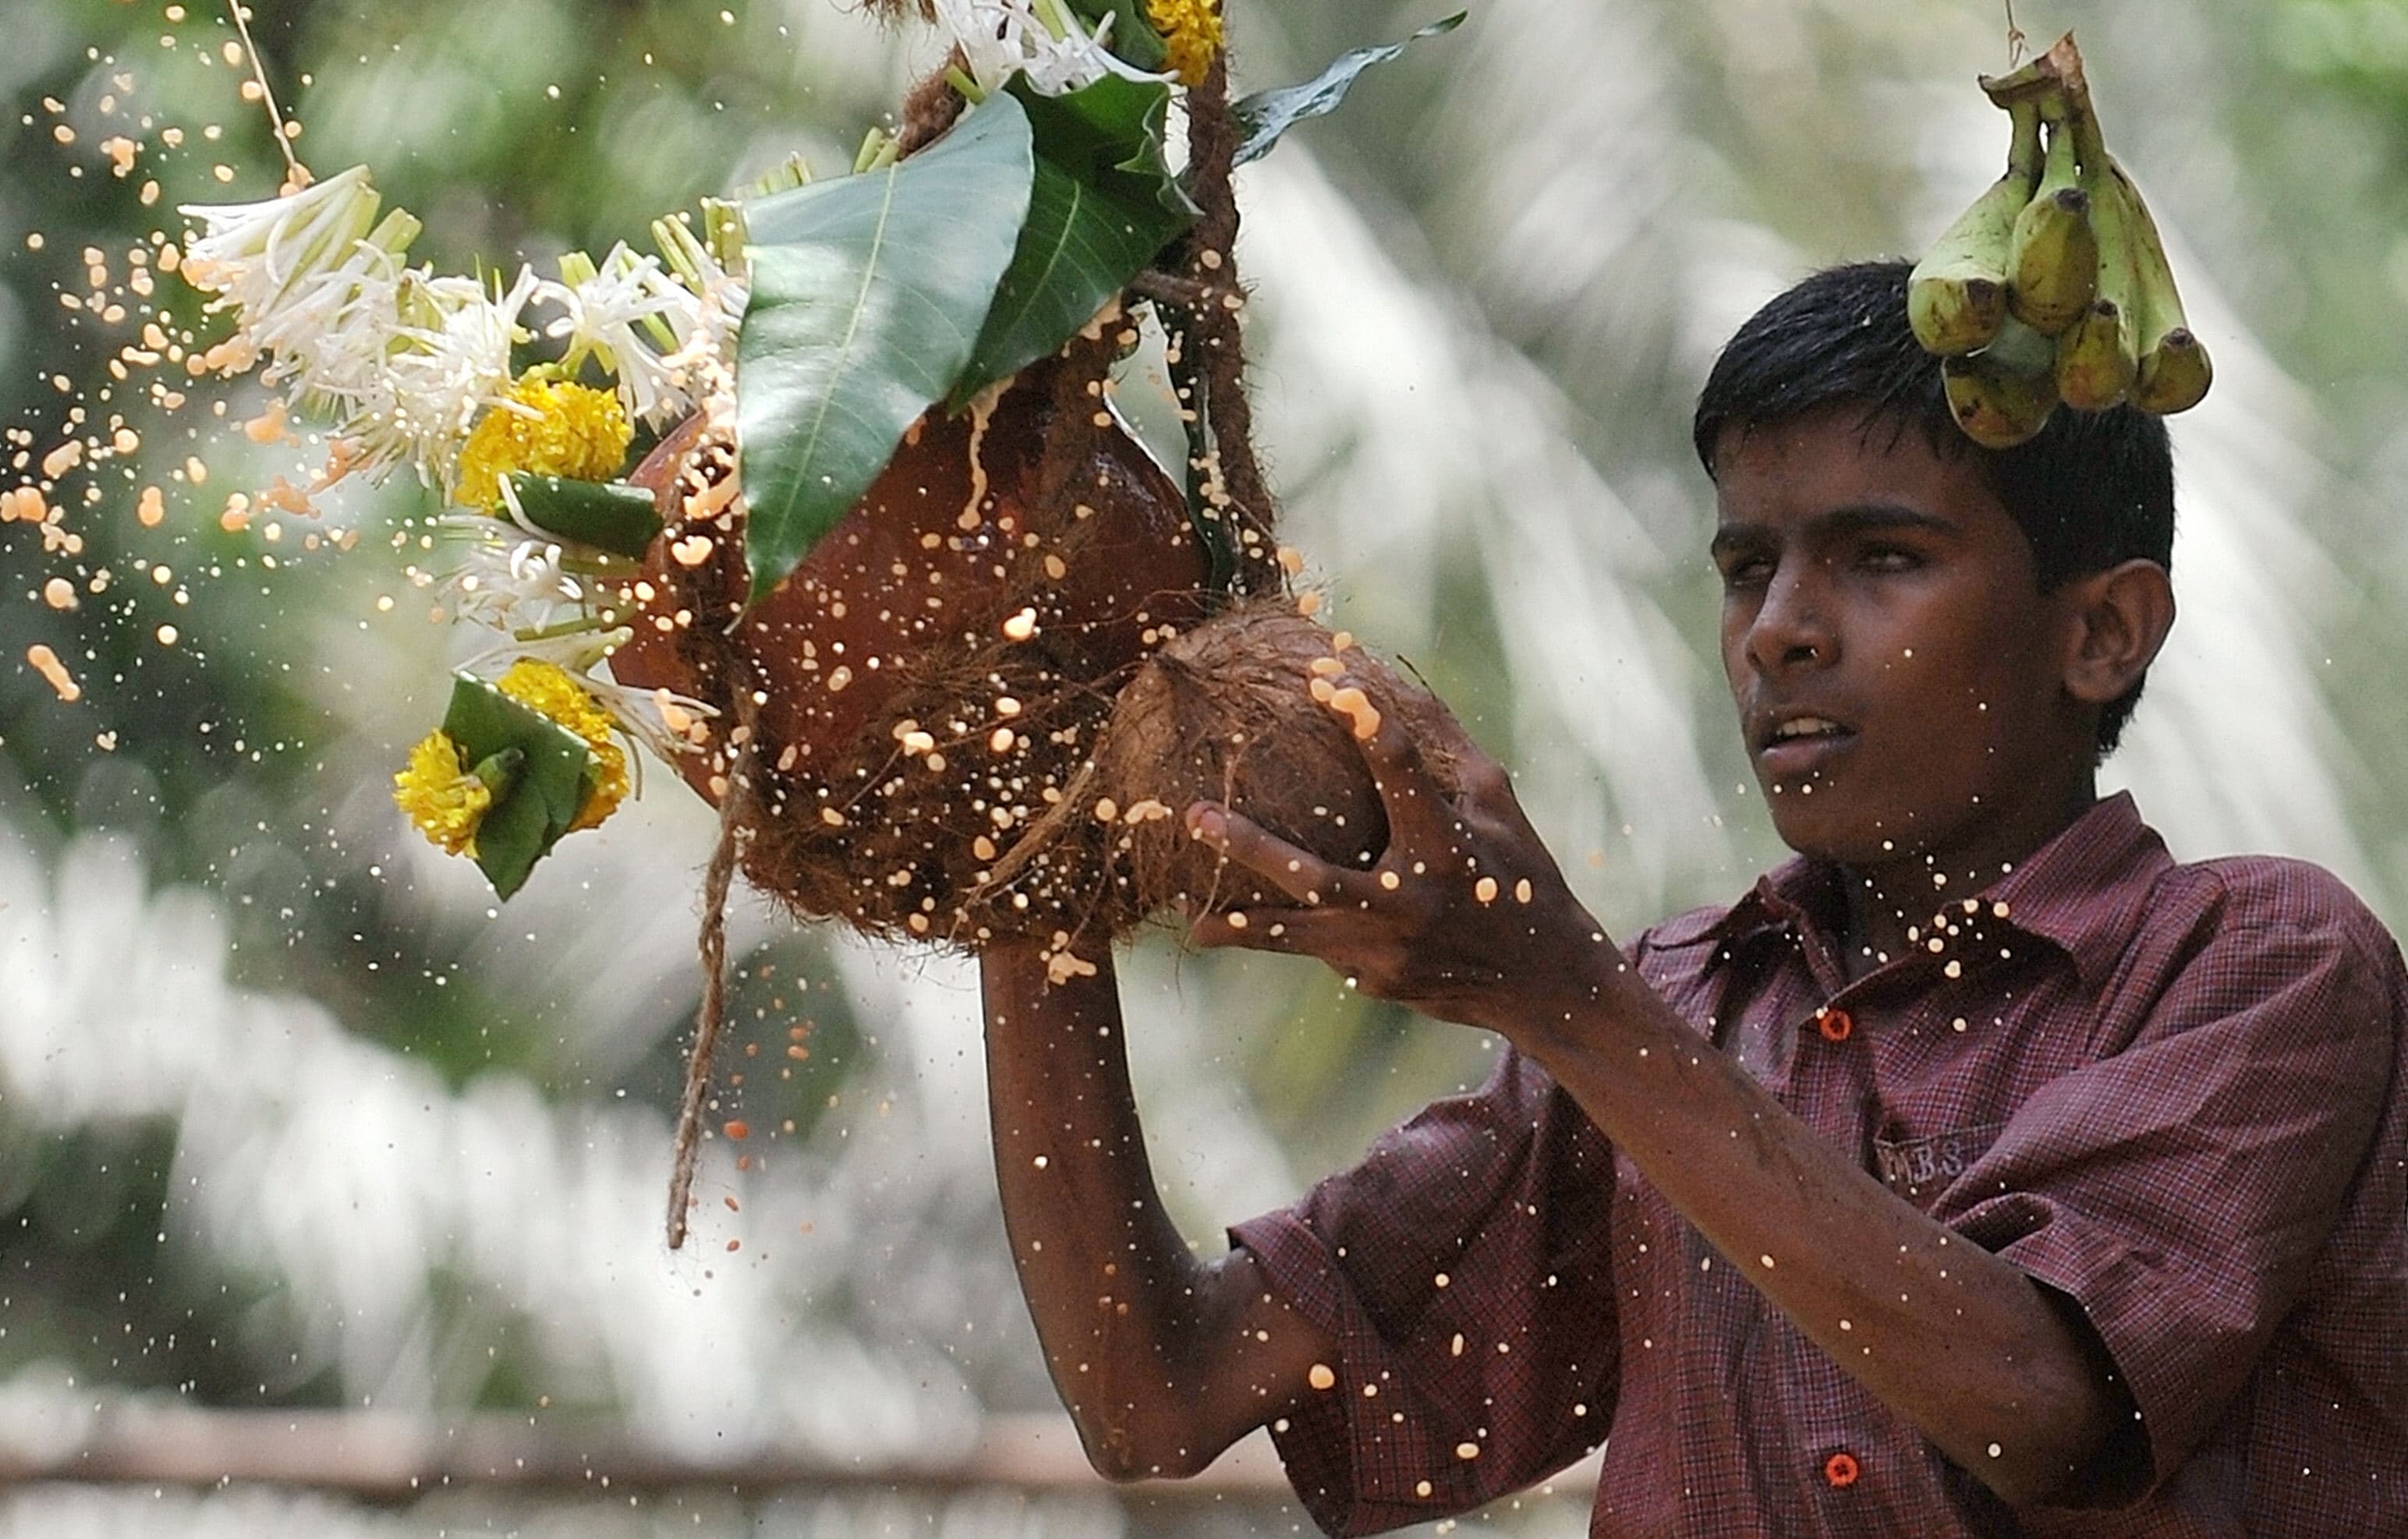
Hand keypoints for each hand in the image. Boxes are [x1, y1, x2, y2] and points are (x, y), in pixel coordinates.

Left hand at [1185, 674, 1623, 1036]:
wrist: (1538, 983)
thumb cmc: (1517, 876)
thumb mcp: (1495, 806)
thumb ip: (1445, 746)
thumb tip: (1390, 677)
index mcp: (1447, 848)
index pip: (1400, 771)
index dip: (1365, 718)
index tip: (1326, 676)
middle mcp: (1409, 904)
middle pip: (1311, 877)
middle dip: (1249, 847)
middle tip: (1195, 814)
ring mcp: (1383, 952)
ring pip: (1290, 939)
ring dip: (1233, 924)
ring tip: (1185, 914)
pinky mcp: (1368, 982)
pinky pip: (1313, 950)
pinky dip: (1280, 933)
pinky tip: (1237, 923)